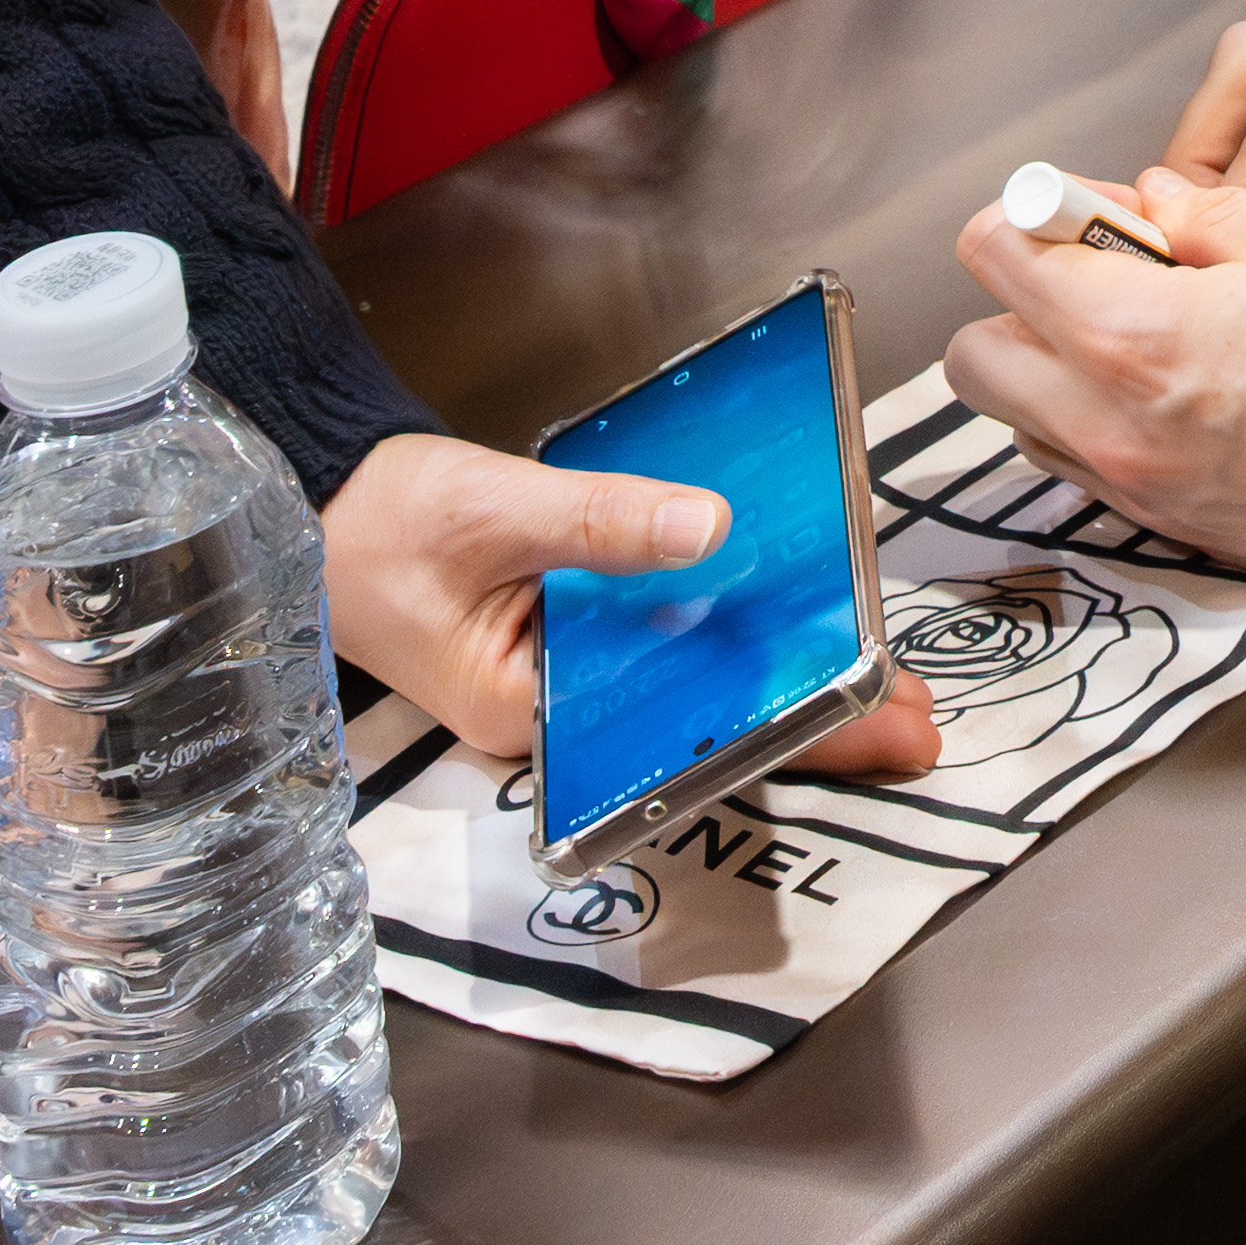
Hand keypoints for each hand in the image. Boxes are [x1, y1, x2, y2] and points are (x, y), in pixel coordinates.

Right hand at [316, 426, 936, 775]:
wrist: (326, 504)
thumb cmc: (382, 524)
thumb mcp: (491, 510)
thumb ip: (598, 520)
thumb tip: (705, 527)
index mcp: (529, 715)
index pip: (676, 740)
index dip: (779, 728)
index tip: (867, 719)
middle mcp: (560, 717)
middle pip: (701, 726)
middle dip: (811, 717)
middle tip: (919, 717)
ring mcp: (573, 684)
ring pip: (696, 691)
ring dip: (786, 681)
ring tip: (893, 683)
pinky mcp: (583, 644)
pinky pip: (670, 648)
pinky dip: (735, 634)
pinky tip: (799, 627)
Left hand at [949, 171, 1245, 616]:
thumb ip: (1216, 214)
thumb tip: (1158, 199)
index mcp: (1138, 335)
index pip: (997, 253)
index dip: (1041, 211)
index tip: (1098, 208)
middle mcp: (1112, 423)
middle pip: (975, 351)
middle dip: (1023, 297)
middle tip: (1113, 269)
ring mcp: (1135, 488)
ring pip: (1021, 416)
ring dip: (1056, 364)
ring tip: (1156, 332)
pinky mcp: (1168, 530)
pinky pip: (1081, 465)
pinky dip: (1099, 420)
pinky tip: (1186, 390)